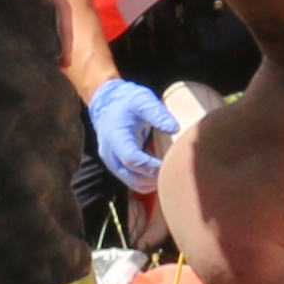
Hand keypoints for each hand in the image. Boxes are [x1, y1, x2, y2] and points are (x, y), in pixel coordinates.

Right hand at [86, 74, 180, 196]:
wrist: (108, 103)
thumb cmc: (128, 102)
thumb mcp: (143, 100)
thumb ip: (158, 114)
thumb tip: (175, 128)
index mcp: (115, 136)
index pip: (131, 159)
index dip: (150, 166)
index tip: (169, 164)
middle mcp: (110, 153)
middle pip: (132, 176)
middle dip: (153, 178)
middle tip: (174, 172)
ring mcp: (112, 162)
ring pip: (132, 182)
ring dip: (151, 182)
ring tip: (170, 174)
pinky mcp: (117, 166)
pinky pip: (132, 181)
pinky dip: (147, 182)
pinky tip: (160, 173)